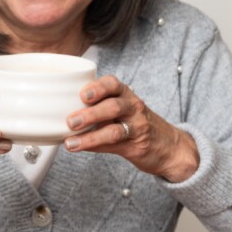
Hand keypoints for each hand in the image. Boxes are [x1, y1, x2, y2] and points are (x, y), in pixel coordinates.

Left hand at [62, 75, 199, 181]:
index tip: (82, 93)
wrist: (171, 147)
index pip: (113, 84)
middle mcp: (133, 108)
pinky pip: (114, 146)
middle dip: (90, 113)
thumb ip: (97, 107)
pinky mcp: (136, 147)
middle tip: (70, 120)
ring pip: (114, 130)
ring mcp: (137, 128)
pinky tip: (81, 148)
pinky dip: (96, 147)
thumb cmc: (137, 124)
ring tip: (70, 142)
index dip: (98, 87)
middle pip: (113, 106)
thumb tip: (60, 112)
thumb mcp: (122, 109)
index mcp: (126, 95)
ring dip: (90, 136)